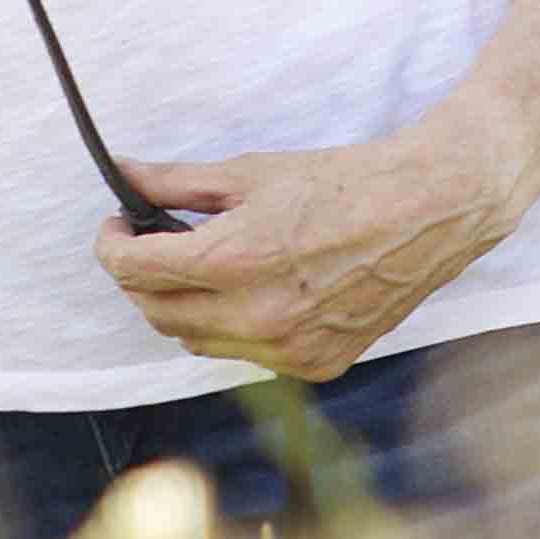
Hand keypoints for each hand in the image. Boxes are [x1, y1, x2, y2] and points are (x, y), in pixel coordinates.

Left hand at [90, 127, 531, 381]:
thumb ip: (177, 183)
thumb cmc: (342, 183)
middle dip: (141, 278)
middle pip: (158, 314)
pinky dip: (234, 325)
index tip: (116, 225)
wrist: (426, 211)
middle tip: (149, 242)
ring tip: (201, 263)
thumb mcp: (250, 172)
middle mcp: (260, 316)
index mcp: (237, 260)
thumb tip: (122, 175)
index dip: (112, 246)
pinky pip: (248, 354)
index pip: (137, 271)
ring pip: (198, 342)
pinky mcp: (318, 366)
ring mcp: (290, 350)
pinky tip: (253, 290)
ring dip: (184, 306)